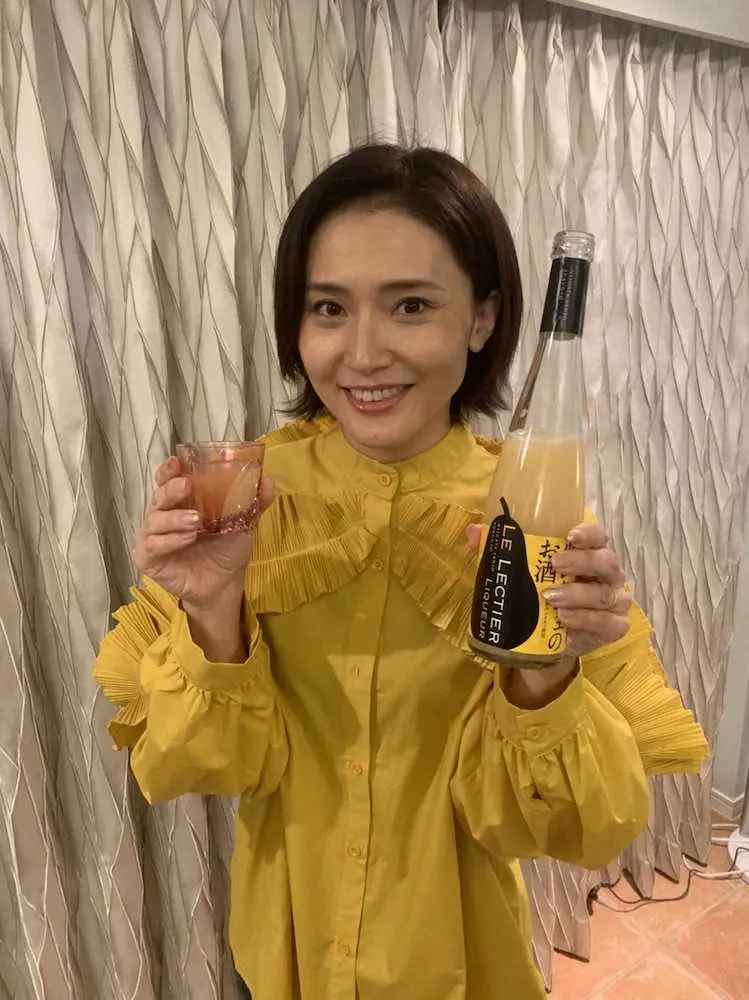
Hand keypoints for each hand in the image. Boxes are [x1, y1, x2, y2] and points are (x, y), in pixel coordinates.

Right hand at [132, 456, 273, 608]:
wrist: (225, 584)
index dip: (169, 470)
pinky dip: (170, 540)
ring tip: (195, 521)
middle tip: (187, 485)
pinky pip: (153, 545)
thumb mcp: (243, 523)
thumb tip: (268, 481)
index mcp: (181, 502)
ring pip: (155, 520)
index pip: (168, 480)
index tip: (177, 462)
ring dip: (175, 517)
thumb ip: (254, 502)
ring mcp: (153, 536)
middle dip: (171, 489)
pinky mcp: (148, 558)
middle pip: (159, 496)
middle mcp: (163, 515)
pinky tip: (187, 538)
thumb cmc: (227, 549)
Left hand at [467, 521, 629, 659]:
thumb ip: (499, 551)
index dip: (589, 532)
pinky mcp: (613, 627)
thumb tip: (473, 531)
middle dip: (581, 561)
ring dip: (577, 594)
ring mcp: (613, 601)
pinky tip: (566, 619)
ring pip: (604, 594)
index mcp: (589, 553)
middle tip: (554, 564)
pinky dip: (587, 620)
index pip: (598, 536)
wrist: (544, 641)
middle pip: (606, 561)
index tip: (570, 535)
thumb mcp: (517, 573)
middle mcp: (607, 575)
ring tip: (550, 598)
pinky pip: (608, 623)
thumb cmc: (536, 596)